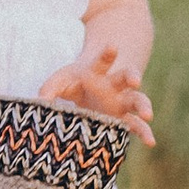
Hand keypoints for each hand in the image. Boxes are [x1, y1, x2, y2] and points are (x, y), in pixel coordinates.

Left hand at [36, 41, 154, 143]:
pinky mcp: (123, 119)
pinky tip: (151, 142)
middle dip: (131, 76)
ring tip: (148, 115)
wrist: (90, 90)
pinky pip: (136, 125)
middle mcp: (113, 85)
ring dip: (142, 106)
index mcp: (98, 72)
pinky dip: (143, 133)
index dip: (108, 53)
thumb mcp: (61, 81)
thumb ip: (49, 88)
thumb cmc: (74, 83)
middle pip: (126, 77)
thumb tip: (38, 102)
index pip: (103, 60)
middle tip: (135, 80)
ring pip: (136, 101)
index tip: (113, 47)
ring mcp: (121, 103)